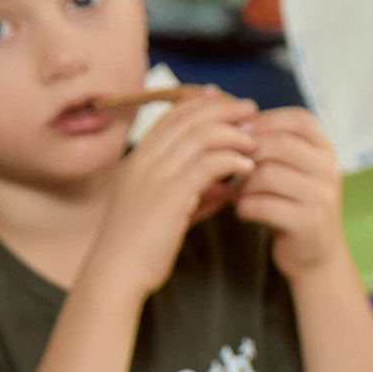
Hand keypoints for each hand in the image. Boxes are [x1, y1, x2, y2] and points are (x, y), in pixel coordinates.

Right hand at [79, 90, 259, 301]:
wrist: (117, 273)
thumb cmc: (142, 248)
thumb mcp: (168, 212)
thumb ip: (194, 196)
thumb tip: (226, 189)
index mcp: (138, 160)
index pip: (170, 117)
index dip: (199, 103)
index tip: (224, 98)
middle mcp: (143, 161)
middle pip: (187, 119)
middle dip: (222, 109)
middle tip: (251, 109)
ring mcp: (154, 176)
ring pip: (200, 136)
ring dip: (232, 134)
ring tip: (255, 142)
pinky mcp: (169, 195)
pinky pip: (207, 165)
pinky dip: (231, 161)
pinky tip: (248, 168)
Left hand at [231, 107, 347, 283]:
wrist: (316, 255)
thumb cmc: (293, 203)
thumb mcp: (293, 167)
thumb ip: (271, 142)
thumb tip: (227, 112)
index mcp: (326, 151)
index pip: (299, 120)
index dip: (265, 121)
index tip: (240, 132)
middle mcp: (329, 171)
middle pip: (278, 145)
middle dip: (246, 154)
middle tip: (230, 168)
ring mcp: (322, 198)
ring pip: (267, 175)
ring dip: (241, 184)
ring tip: (236, 192)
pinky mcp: (308, 224)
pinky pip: (262, 205)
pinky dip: (243, 207)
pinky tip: (243, 211)